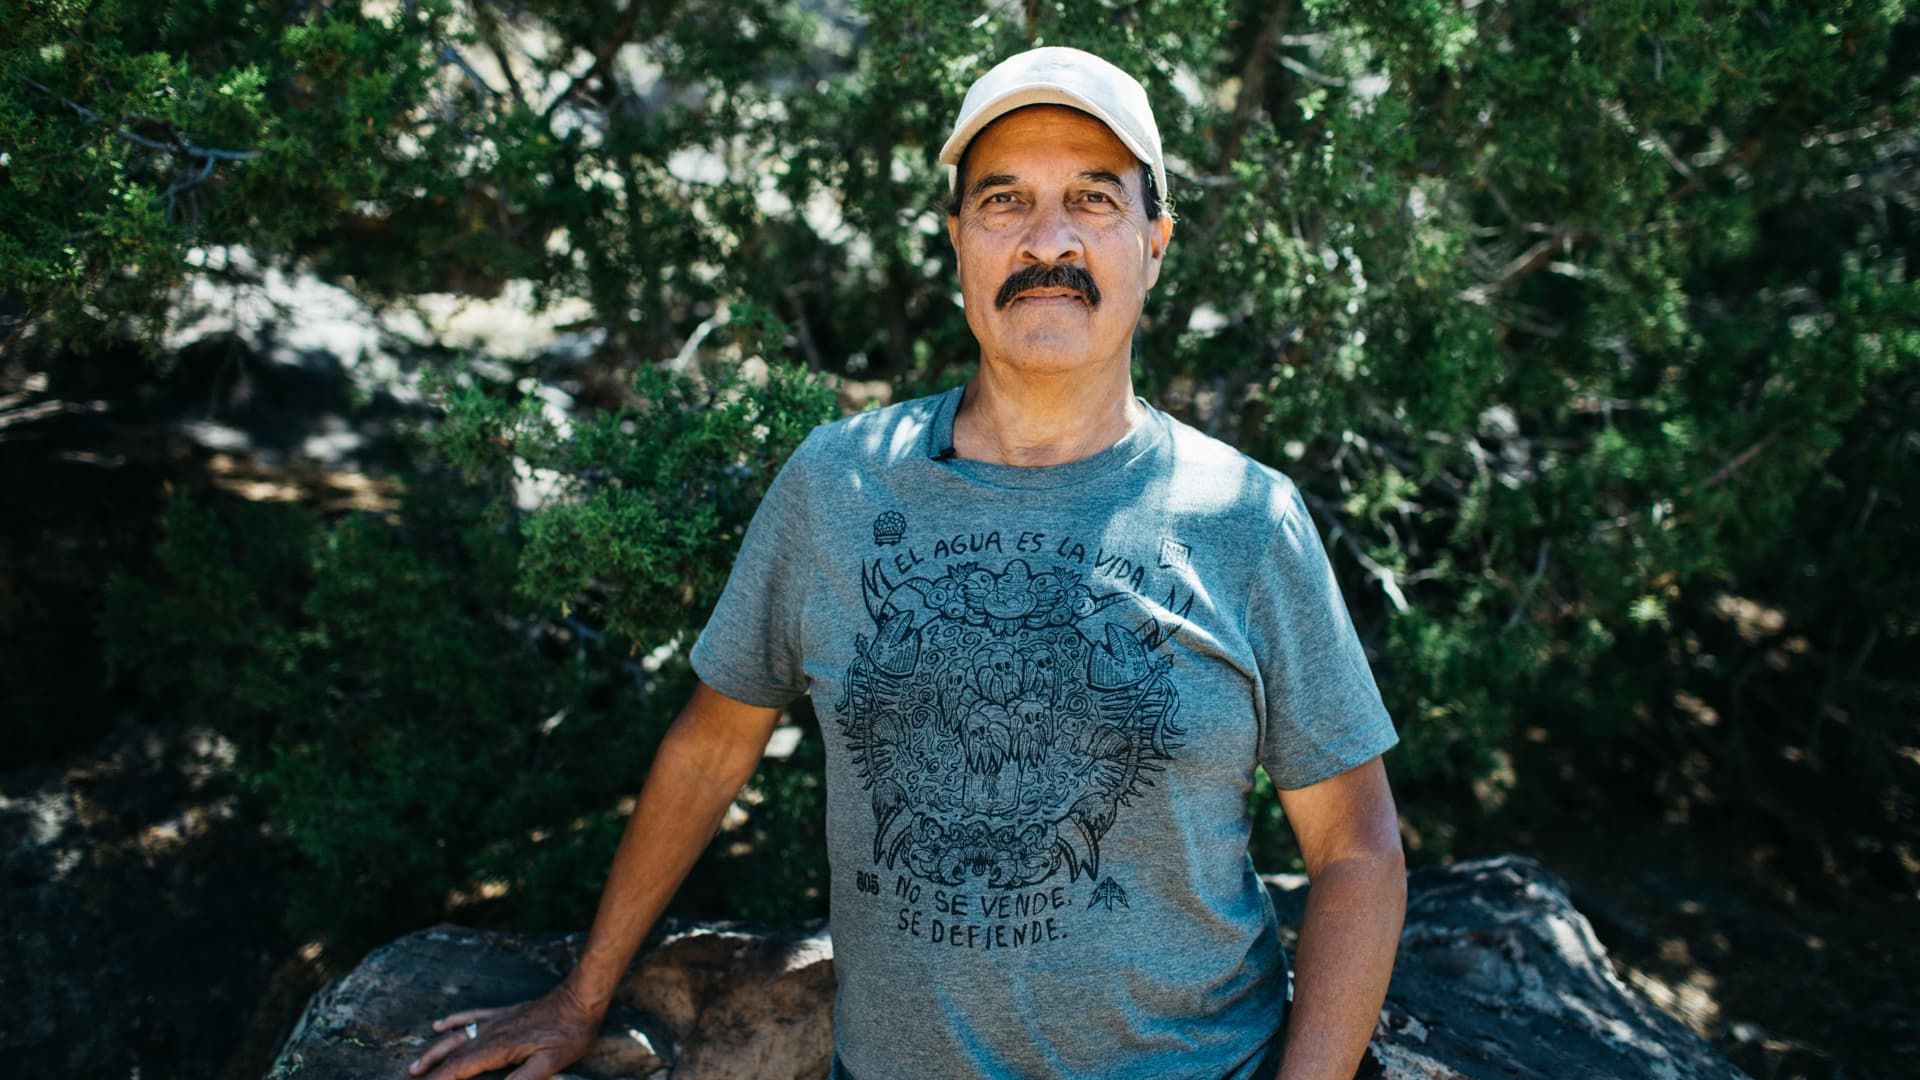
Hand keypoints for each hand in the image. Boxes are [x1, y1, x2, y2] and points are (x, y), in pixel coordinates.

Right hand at [407, 984, 600, 1079]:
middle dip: (432, 1070)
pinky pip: (471, 1016)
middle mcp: (490, 1033)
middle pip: (453, 1054)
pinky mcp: (503, 1013)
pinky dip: (453, 1021)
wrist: (580, 999)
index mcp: (497, 1048)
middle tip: (412, 1078)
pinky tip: (439, 1025)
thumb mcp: (550, 1064)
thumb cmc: (569, 1034)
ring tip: (416, 1064)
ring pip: (456, 1036)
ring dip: (435, 1051)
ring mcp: (495, 1021)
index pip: (460, 1069)